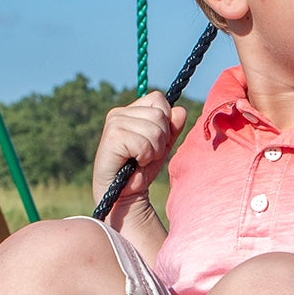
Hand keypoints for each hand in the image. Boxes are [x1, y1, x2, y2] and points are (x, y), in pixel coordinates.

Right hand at [92, 92, 186, 210]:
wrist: (125, 195)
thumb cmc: (141, 170)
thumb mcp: (162, 146)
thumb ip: (172, 128)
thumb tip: (181, 110)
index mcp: (130, 111)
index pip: (159, 100)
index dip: (165, 122)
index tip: (155, 142)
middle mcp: (119, 113)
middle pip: (160, 114)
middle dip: (161, 139)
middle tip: (148, 155)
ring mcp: (114, 124)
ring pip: (154, 129)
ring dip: (154, 150)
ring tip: (141, 160)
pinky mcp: (112, 138)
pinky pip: (144, 143)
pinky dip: (145, 157)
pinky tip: (135, 163)